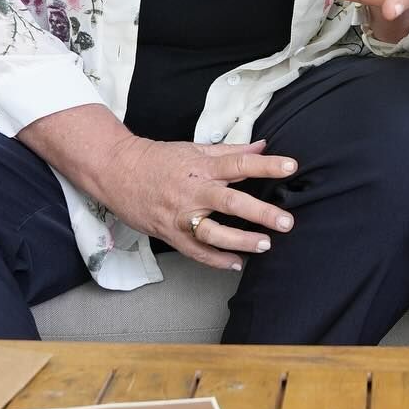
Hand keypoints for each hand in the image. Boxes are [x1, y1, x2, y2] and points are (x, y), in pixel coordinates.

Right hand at [101, 135, 299, 272]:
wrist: (117, 171)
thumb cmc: (159, 159)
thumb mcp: (195, 148)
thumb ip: (231, 150)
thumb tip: (262, 145)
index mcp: (203, 167)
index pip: (240, 163)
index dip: (267, 165)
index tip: (291, 166)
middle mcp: (194, 192)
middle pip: (231, 202)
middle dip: (260, 213)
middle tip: (286, 221)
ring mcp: (181, 215)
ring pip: (213, 232)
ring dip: (241, 241)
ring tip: (265, 245)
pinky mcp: (170, 234)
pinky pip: (196, 251)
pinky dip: (216, 260)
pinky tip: (237, 263)